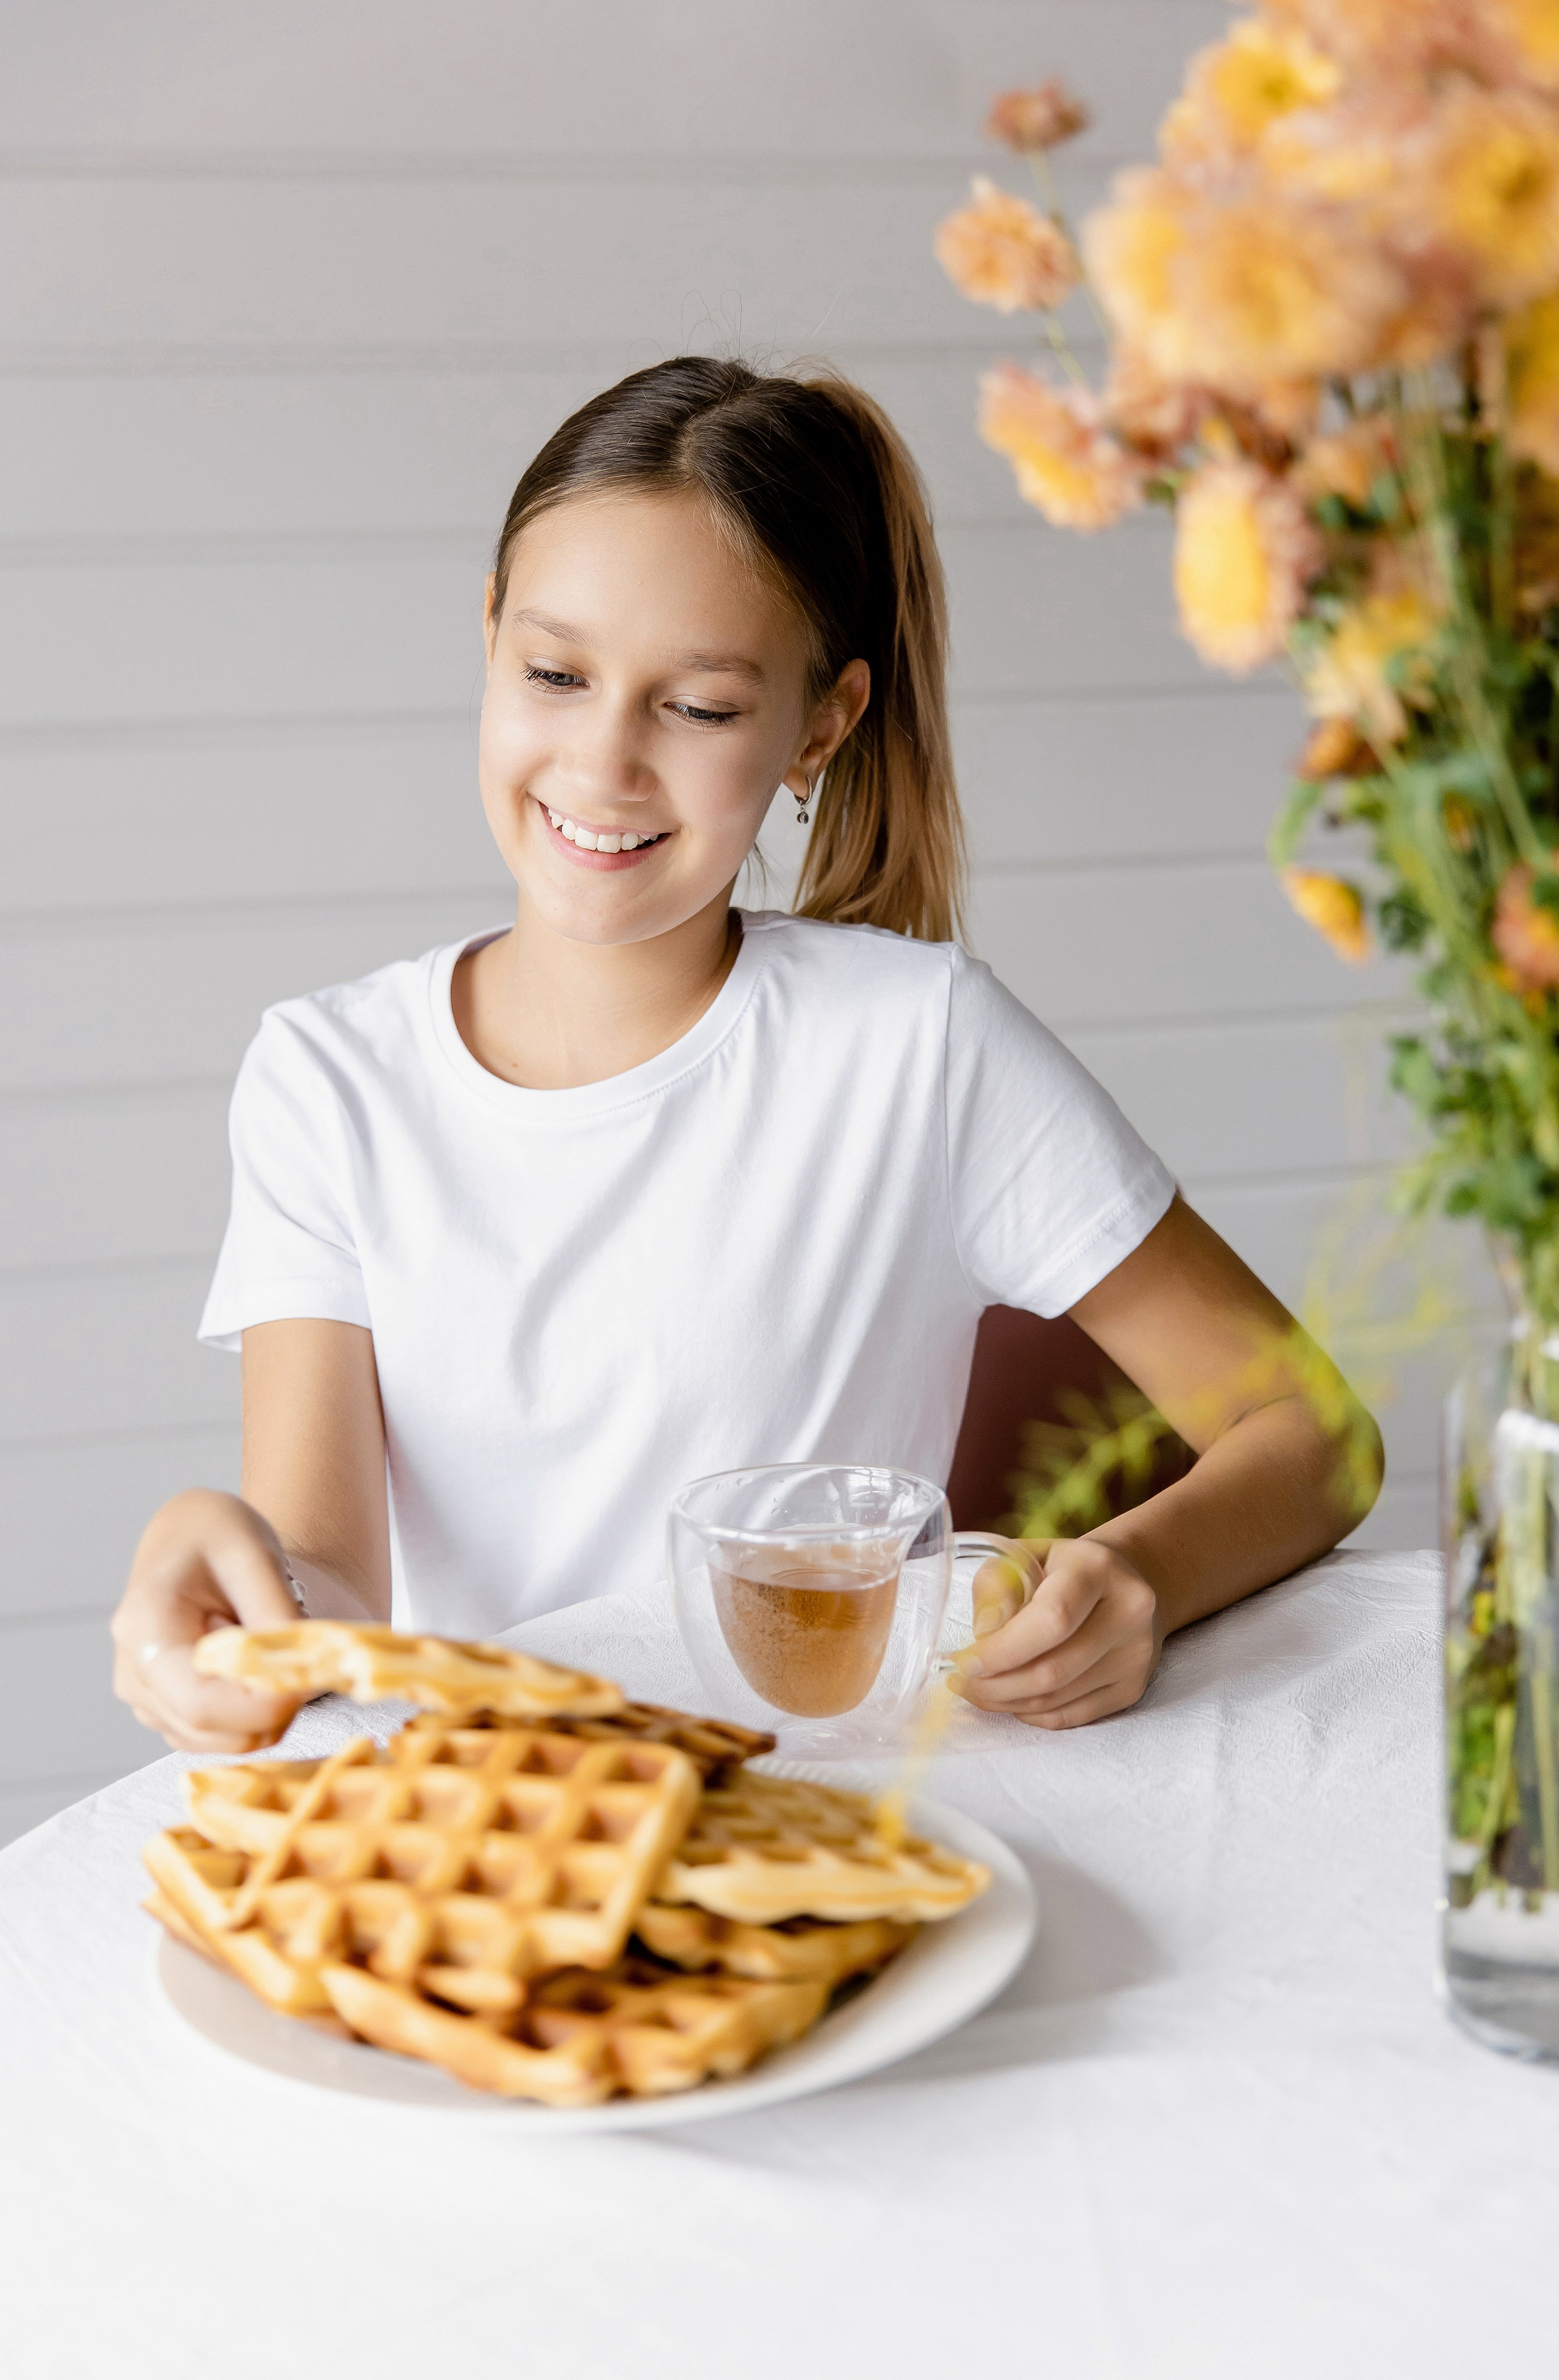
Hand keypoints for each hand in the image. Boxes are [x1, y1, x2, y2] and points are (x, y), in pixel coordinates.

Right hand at [111, 1489, 305, 1753]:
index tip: (312, 1676)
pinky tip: (251, 1666)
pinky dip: (253, 1713)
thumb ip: (274, 1619)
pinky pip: (222, 1737)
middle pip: (213, 1729)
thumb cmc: (216, 1536)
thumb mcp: (254, 1556)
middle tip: (298, 1652)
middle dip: (272, 1706)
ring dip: (266, 1709)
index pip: (200, 1703)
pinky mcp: (164, 1714)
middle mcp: (133, 1674)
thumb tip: (299, 1677)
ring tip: (264, 1648)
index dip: (262, 1706)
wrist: (188, 1537)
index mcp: (144, 1628)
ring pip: (223, 1741)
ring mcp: (144, 1700)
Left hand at [953, 1534, 1163, 1729]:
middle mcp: (1129, 1612)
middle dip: (996, 1685)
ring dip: (1008, 1702)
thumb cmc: (1060, 1569)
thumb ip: (996, 1588)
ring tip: (978, 1690)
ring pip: (1060, 1699)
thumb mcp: (1023, 1557)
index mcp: (1097, 1568)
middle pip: (1054, 1669)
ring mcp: (1136, 1654)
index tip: (964, 1661)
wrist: (1123, 1581)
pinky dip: (1032, 1713)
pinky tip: (1010, 1699)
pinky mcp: (1134, 1686)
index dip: (1003, 1650)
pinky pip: (1072, 1716)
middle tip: (961, 1683)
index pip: (1052, 1619)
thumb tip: (984, 1636)